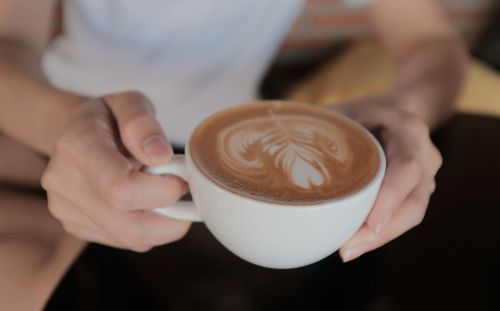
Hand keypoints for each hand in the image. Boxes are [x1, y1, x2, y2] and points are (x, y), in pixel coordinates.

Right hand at [42, 91, 189, 251]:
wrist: (75, 132)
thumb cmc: (110, 117)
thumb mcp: (131, 103)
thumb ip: (143, 123)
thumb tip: (160, 156)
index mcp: (77, 147)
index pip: (121, 189)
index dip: (162, 190)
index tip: (180, 176)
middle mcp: (63, 183)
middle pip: (129, 226)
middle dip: (170, 214)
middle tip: (179, 188)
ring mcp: (65, 210)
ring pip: (131, 239)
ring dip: (163, 222)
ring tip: (161, 191)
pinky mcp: (75, 227)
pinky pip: (126, 241)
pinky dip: (149, 227)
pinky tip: (146, 202)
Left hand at [330, 96, 442, 261]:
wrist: (398, 111)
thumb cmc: (366, 110)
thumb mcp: (347, 109)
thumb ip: (324, 126)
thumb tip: (282, 146)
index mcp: (409, 131)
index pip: (407, 169)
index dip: (391, 198)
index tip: (370, 224)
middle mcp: (425, 157)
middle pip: (413, 203)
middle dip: (382, 231)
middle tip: (347, 250)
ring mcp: (423, 178)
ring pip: (410, 215)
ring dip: (379, 238)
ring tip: (346, 251)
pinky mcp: (414, 193)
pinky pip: (401, 217)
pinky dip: (378, 232)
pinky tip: (354, 243)